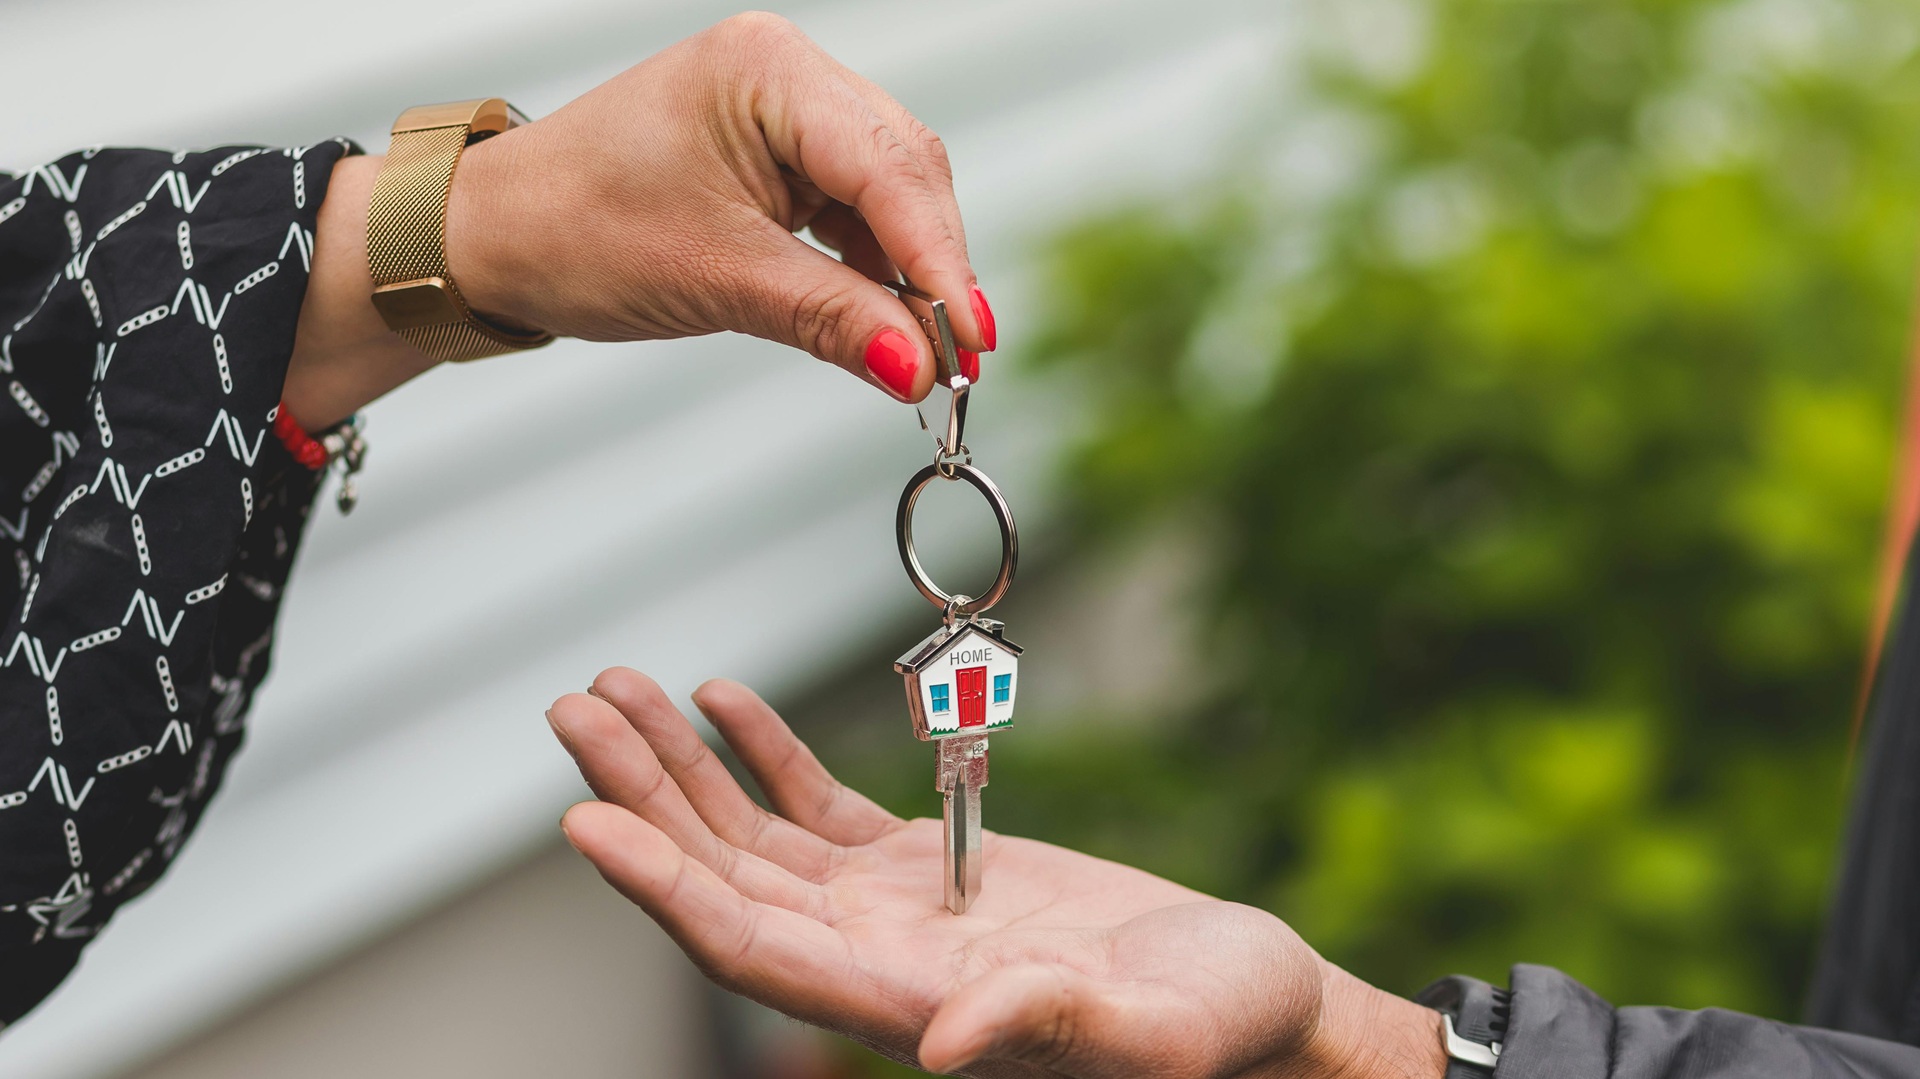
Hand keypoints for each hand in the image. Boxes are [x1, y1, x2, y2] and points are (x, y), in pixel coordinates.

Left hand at [285, 12, 990, 427]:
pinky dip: (878, 271)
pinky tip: (888, 323)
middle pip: (906, 172)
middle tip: (959, 361)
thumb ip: (830, 319)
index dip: (940, 258)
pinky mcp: (785, 158)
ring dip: (913, 275)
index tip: (973, 338)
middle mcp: (788, 75)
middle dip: (936, 267)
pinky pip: (858, 214)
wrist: (497, 236)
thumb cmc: (574, 230)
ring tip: (928, 356)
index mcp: (766, 71)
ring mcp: (789, 114)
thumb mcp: (713, 279)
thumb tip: (920, 369)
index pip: (887, 166)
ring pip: (892, 196)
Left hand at [546, 669, 1445, 1077]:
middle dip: (644, 796)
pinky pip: (818, 809)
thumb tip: (941, 1048)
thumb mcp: (1154, 1031)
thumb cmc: (1222, 1030)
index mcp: (906, 1006)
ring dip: (681, 766)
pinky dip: (764, 754)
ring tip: (614, 687)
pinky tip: (720, 699)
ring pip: (754, 837)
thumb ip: (1047, 1029)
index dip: (664, 889)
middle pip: (723, 880)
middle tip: (573, 708)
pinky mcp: (928, 870)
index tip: (588, 819)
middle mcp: (873, 963)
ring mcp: (893, 914)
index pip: (751, 952)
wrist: (1256, 1002)